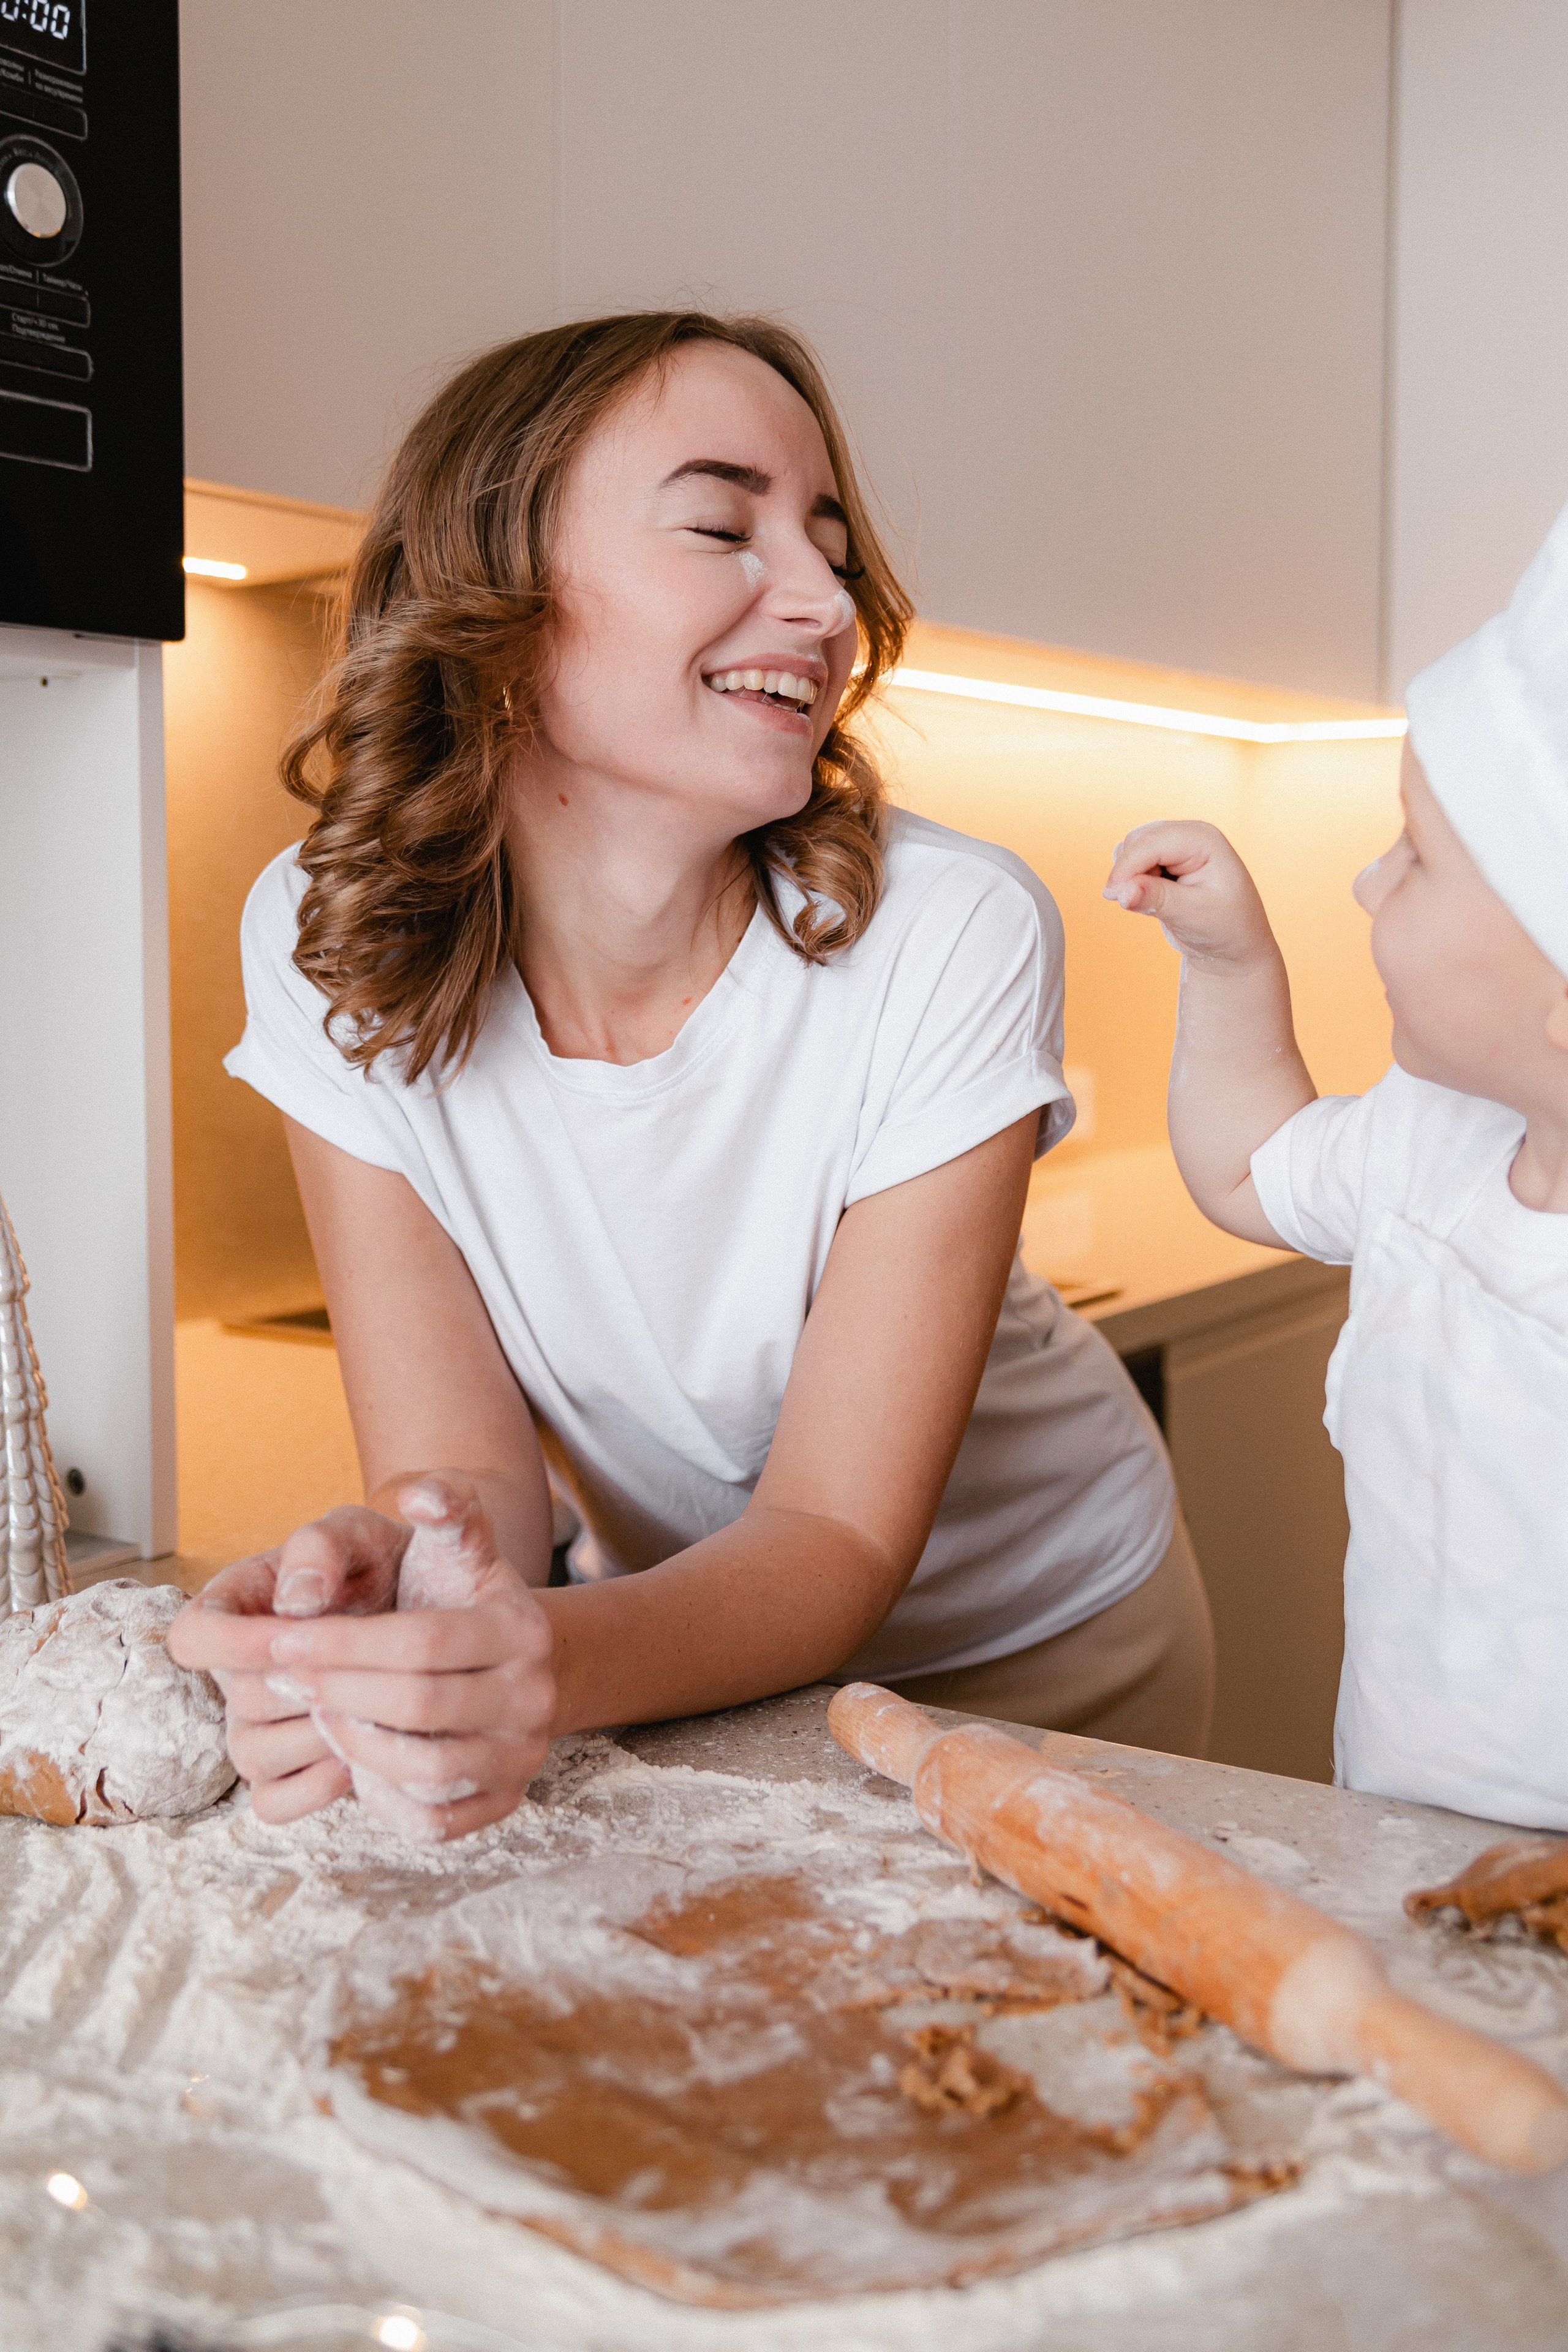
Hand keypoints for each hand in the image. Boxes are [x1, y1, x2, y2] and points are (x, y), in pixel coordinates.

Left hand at [168, 1475, 555, 1840]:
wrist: (515, 1662)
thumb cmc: (464, 1596)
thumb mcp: (459, 1544)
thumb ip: (445, 1506)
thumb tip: (420, 1494)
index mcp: (522, 1628)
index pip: (421, 1641)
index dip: (342, 1643)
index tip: (282, 1639)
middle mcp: (535, 1697)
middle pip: (419, 1705)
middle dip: (338, 1690)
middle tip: (284, 1678)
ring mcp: (523, 1756)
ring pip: (426, 1769)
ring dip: (355, 1744)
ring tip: (317, 1713)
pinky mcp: (504, 1803)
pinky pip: (435, 1821)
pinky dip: (384, 1798)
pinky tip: (352, 1760)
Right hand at [1103, 821, 1276, 968]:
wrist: (1233, 945)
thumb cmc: (1224, 928)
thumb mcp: (1193, 916)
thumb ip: (1156, 899)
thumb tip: (1119, 891)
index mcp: (1204, 839)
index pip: (1152, 843)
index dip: (1127, 867)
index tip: (1112, 896)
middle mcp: (1190, 834)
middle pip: (1138, 841)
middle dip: (1129, 872)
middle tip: (1141, 906)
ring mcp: (1177, 844)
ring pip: (1131, 849)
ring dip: (1132, 876)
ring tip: (1158, 903)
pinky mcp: (1166, 858)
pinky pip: (1133, 861)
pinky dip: (1134, 880)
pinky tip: (1154, 898)